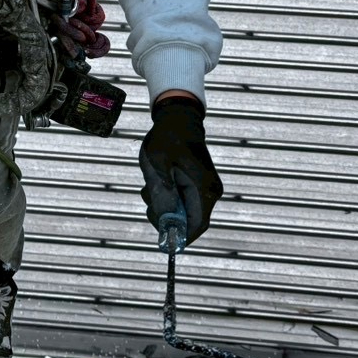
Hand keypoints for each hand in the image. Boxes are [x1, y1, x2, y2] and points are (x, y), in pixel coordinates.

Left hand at [138, 96, 222, 246]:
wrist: (179, 118)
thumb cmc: (168, 137)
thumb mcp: (158, 162)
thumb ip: (161, 191)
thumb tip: (164, 217)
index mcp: (204, 188)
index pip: (198, 226)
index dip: (181, 238)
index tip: (163, 239)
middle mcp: (209, 192)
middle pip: (189, 221)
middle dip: (166, 218)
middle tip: (149, 203)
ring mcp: (206, 189)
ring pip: (184, 212)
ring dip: (163, 207)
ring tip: (148, 188)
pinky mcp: (199, 186)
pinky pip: (183, 202)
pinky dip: (167, 199)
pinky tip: (154, 184)